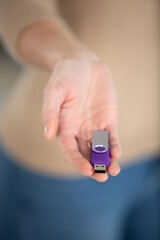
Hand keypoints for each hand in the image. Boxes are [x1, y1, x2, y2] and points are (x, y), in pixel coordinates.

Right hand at [41, 57, 120, 181]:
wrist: (81, 63)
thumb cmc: (64, 76)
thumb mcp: (53, 91)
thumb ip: (50, 112)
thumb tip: (48, 135)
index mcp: (64, 128)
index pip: (70, 151)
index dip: (77, 162)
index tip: (87, 170)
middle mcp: (79, 131)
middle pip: (86, 155)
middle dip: (94, 167)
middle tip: (103, 176)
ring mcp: (94, 126)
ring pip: (100, 150)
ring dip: (107, 161)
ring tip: (113, 170)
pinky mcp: (108, 120)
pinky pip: (111, 137)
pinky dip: (114, 146)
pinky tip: (117, 153)